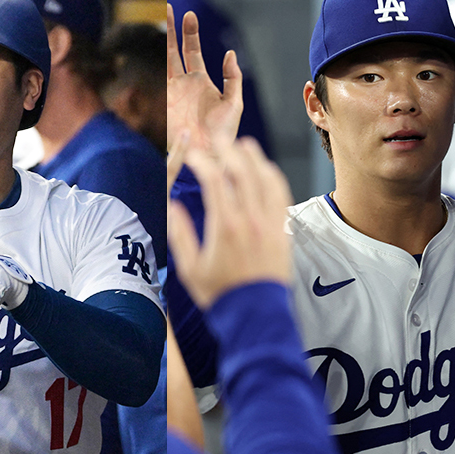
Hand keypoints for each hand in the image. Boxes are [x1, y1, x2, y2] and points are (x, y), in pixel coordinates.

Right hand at [167, 4, 242, 155]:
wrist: (210, 156)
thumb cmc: (224, 134)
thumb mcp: (234, 104)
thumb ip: (233, 78)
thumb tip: (229, 53)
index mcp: (201, 80)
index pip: (193, 51)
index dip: (190, 33)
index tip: (188, 15)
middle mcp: (185, 83)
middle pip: (176, 50)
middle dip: (173, 30)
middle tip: (168, 7)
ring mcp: (172, 92)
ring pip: (166, 61)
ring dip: (165, 41)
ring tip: (163, 18)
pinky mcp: (164, 104)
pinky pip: (158, 82)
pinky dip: (157, 67)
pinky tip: (159, 52)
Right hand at [168, 137, 292, 309]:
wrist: (255, 314)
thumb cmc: (221, 295)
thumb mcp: (190, 268)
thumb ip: (180, 235)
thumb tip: (171, 206)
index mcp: (225, 226)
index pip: (215, 180)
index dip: (203, 162)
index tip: (194, 156)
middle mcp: (250, 220)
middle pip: (243, 171)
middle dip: (230, 149)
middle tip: (219, 139)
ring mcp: (270, 224)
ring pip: (266, 179)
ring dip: (254, 158)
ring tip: (245, 146)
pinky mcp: (282, 230)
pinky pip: (281, 195)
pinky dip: (272, 177)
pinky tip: (266, 171)